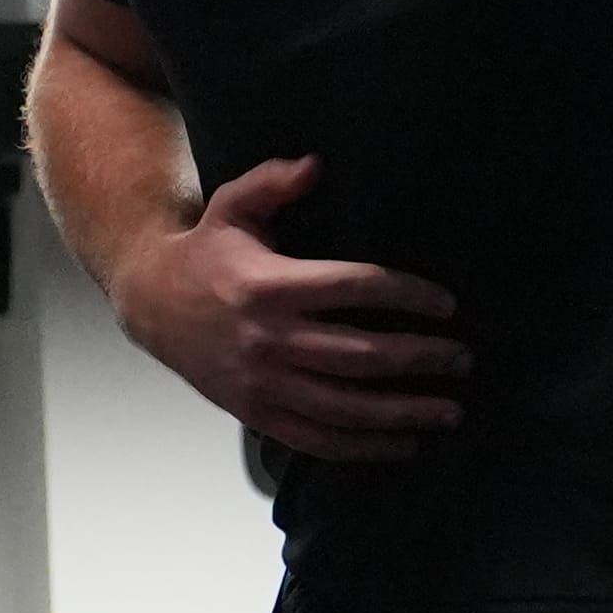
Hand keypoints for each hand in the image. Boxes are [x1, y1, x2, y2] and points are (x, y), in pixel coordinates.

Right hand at [108, 156, 463, 459]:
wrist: (149, 302)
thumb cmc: (205, 252)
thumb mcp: (231, 205)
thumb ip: (273, 182)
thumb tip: (316, 165)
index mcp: (271, 286)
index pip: (356, 288)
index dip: (408, 295)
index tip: (446, 304)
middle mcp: (269, 339)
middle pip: (361, 355)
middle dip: (420, 359)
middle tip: (462, 358)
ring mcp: (263, 383)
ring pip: (346, 406)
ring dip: (403, 411)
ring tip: (450, 409)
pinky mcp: (256, 412)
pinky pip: (317, 439)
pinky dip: (363, 447)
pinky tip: (403, 443)